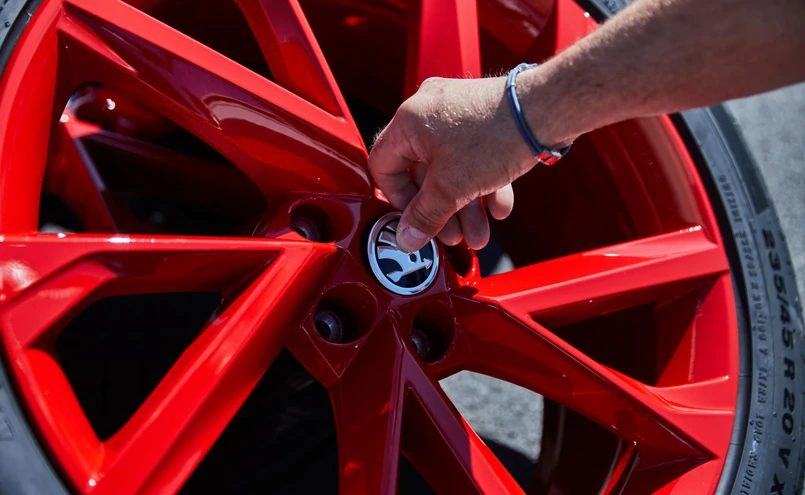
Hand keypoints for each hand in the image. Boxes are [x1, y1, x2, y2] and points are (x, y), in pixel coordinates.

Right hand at [368, 76, 537, 252]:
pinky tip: (499, 207)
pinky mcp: (482, 118)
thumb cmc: (496, 135)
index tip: (415, 221)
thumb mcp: (453, 187)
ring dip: (464, 206)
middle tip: (453, 236)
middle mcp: (429, 111)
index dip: (398, 199)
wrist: (545, 111)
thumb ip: (425, 216)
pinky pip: (472, 157)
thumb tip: (407, 238)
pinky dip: (482, 184)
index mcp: (409, 120)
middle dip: (441, 211)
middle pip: (422, 173)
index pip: (384, 165)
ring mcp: (457, 112)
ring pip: (451, 169)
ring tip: (479, 233)